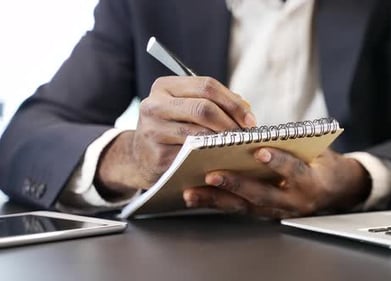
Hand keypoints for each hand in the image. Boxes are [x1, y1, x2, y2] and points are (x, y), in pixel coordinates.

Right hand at [94, 76, 255, 197]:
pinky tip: (224, 160)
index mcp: (165, 87)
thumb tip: (246, 109)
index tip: (250, 120)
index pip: (206, 86)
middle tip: (246, 137)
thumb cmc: (172, 128)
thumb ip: (214, 102)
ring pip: (199, 134)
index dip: (233, 103)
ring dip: (224, 142)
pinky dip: (212, 158)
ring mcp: (153, 131)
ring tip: (239, 148)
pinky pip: (192, 157)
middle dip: (230, 123)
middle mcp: (154, 105)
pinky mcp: (157, 156)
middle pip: (203, 108)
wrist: (139, 157)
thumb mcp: (185, 107)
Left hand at [182, 148, 371, 218]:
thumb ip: (289, 144)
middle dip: (236, 184)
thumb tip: (255, 133)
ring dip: (217, 199)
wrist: (336, 189)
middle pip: (262, 194)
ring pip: (245, 207)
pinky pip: (239, 210)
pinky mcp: (264, 214)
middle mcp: (294, 201)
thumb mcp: (314, 150)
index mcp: (311, 181)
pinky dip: (216, 203)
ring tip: (193, 191)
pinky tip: (196, 197)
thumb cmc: (321, 164)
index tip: (260, 152)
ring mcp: (278, 211)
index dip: (278, 162)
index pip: (295, 170)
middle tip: (213, 174)